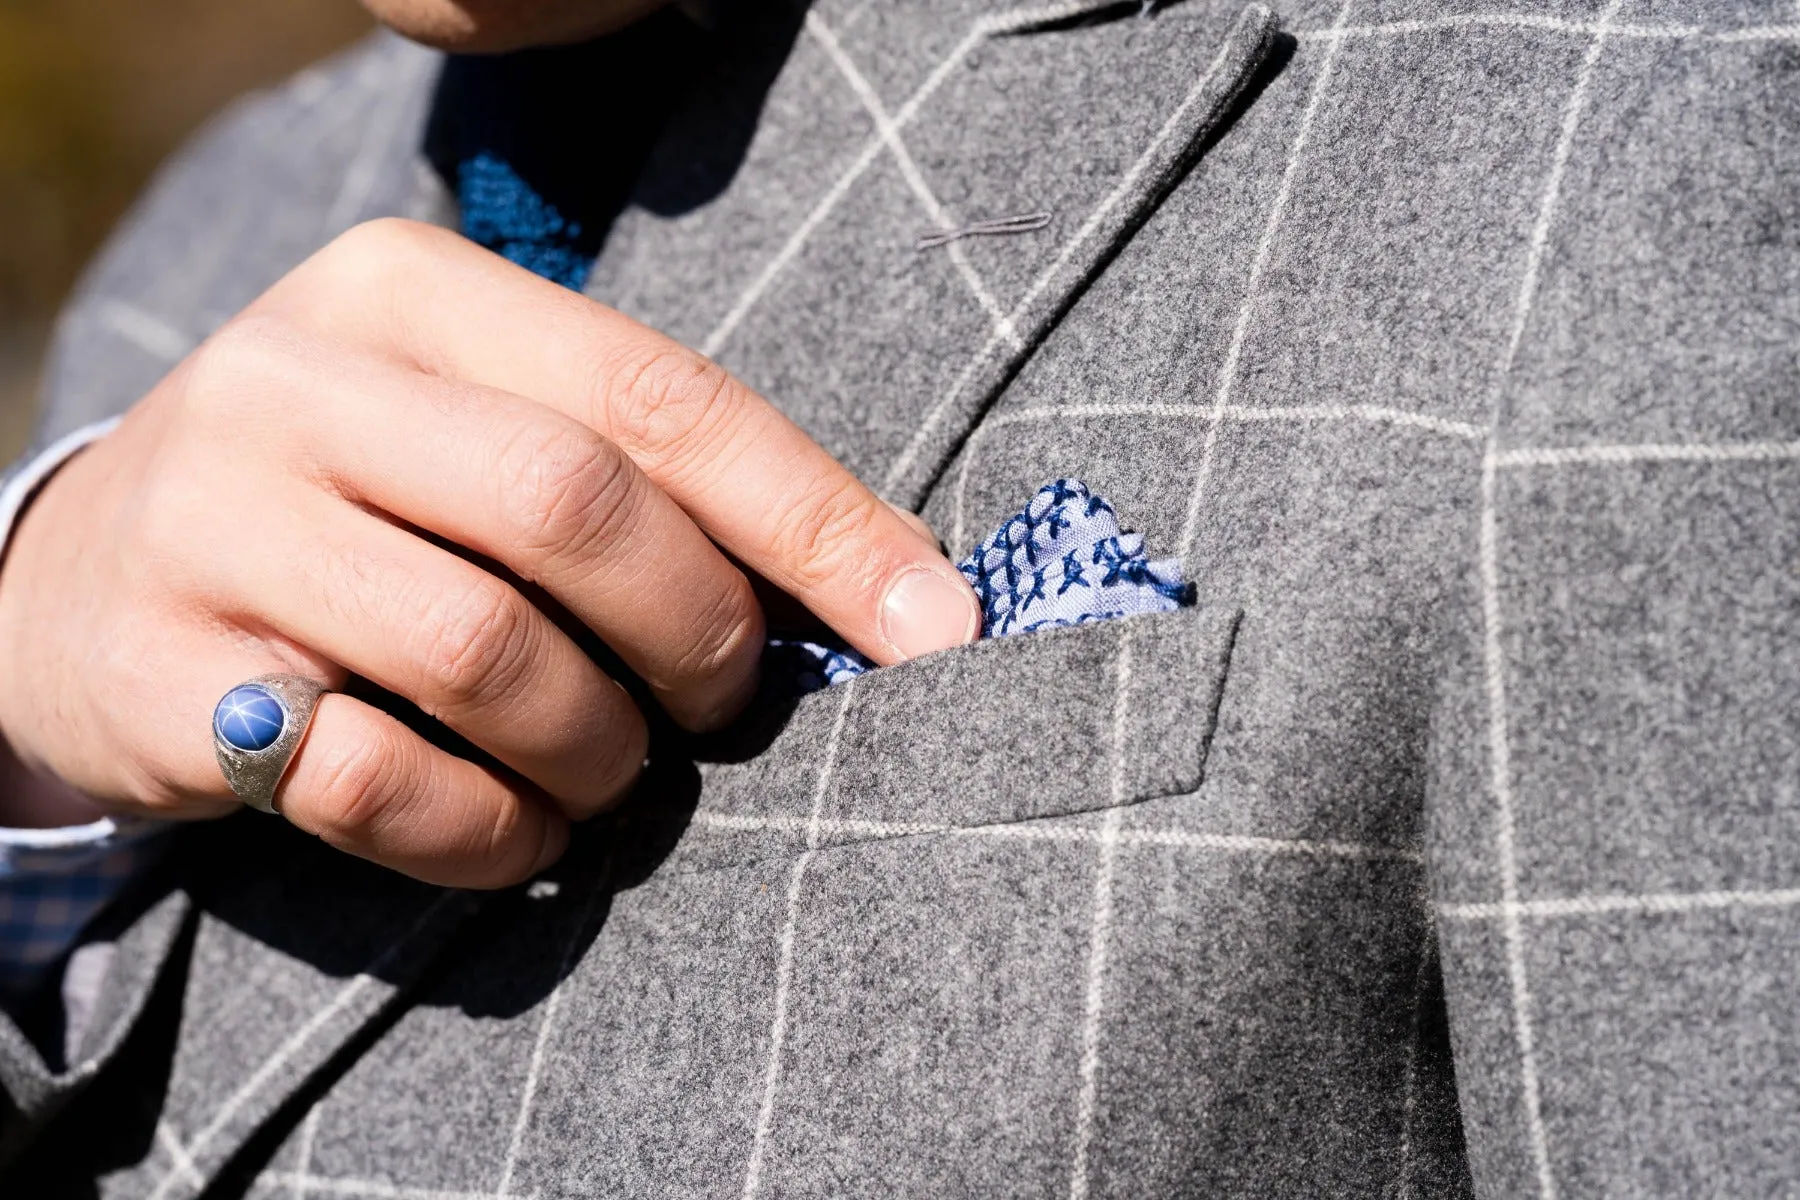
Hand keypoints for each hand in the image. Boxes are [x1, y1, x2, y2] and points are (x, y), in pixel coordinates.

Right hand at [0, 219, 977, 886]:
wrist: (87, 582)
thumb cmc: (360, 505)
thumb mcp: (475, 431)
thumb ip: (635, 478)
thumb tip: (882, 596)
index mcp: (413, 294)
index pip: (662, 396)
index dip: (819, 523)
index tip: (936, 630)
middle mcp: (300, 381)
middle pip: (577, 510)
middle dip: (700, 638)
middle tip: (722, 707)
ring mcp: (214, 523)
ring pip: (485, 653)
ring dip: (599, 752)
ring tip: (612, 776)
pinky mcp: (165, 677)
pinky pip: (375, 781)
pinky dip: (490, 834)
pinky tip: (521, 835)